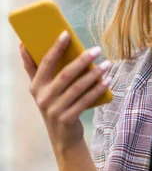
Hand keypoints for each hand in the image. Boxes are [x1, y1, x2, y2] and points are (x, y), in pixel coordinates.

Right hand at [19, 31, 111, 151]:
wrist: (63, 137)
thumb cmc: (55, 105)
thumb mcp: (41, 89)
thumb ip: (33, 69)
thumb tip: (24, 45)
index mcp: (36, 86)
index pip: (45, 63)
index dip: (55, 48)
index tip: (66, 34)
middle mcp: (43, 97)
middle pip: (65, 74)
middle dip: (83, 60)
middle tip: (97, 49)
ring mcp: (54, 109)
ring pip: (78, 87)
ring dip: (95, 74)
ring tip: (107, 64)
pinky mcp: (67, 119)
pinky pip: (86, 100)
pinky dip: (98, 89)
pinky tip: (108, 80)